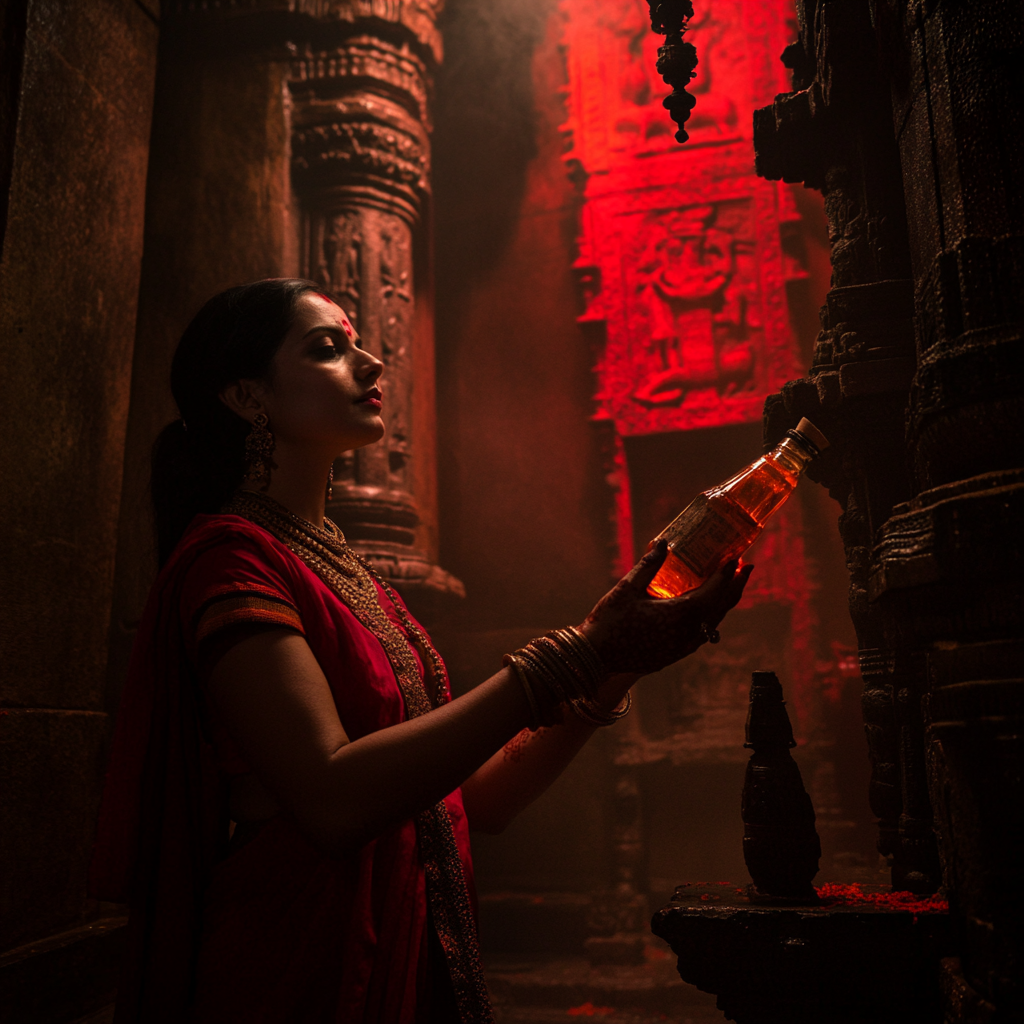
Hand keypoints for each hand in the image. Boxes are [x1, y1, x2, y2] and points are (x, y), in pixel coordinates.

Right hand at [579, 540, 753, 674]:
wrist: (594, 657)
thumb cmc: (609, 621)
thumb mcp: (627, 588)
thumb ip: (649, 565)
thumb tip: (664, 542)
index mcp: (680, 614)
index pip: (714, 590)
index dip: (728, 573)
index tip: (737, 557)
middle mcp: (688, 633)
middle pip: (722, 607)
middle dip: (735, 586)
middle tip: (745, 567)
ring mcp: (683, 647)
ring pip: (714, 623)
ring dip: (723, 603)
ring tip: (729, 585)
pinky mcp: (674, 655)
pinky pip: (701, 634)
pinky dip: (710, 617)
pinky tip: (705, 609)